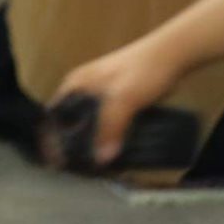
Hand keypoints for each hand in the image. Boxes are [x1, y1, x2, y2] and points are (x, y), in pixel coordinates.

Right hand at [49, 41, 179, 167]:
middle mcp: (83, 91)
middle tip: (80, 168)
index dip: (52, 137)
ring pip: (89, 125)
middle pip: (70, 123)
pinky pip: (106, 125)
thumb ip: (111, 127)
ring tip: (97, 166)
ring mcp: (100, 96)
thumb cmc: (141, 71)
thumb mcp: (123, 99)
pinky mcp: (117, 103)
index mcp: (75, 85)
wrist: (171, 55)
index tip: (58, 160)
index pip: (53, 115)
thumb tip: (102, 159)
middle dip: (73, 145)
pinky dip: (108, 138)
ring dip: (92, 144)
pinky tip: (114, 152)